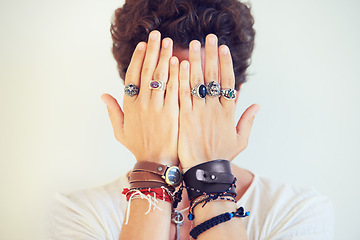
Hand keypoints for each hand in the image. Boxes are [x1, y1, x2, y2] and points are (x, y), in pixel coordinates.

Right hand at [101, 31, 179, 165]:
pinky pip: (174, 89)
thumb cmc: (139, 147)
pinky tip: (179, 62)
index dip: (138, 59)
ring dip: (164, 57)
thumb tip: (103, 94)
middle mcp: (142, 104)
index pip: (133, 76)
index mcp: (129, 106)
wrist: (156, 163)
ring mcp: (157, 108)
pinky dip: (176, 75)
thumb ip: (112, 111)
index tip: (143, 45)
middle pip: (147, 72)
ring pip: (160, 77)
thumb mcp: (120, 131)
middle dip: (152, 51)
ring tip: (169, 42)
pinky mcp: (172, 113)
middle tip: (157, 35)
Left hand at [178, 34, 259, 168]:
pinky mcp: (183, 117)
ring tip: (193, 44)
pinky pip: (182, 94)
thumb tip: (257, 104)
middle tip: (208, 38)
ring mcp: (198, 112)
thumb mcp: (240, 140)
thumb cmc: (222, 156)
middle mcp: (214, 109)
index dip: (225, 64)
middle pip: (213, 76)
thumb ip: (248, 121)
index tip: (223, 48)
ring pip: (197, 81)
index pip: (227, 82)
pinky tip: (180, 63)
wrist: (203, 172)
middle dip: (211, 55)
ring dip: (196, 60)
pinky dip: (181, 78)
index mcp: (228, 113)